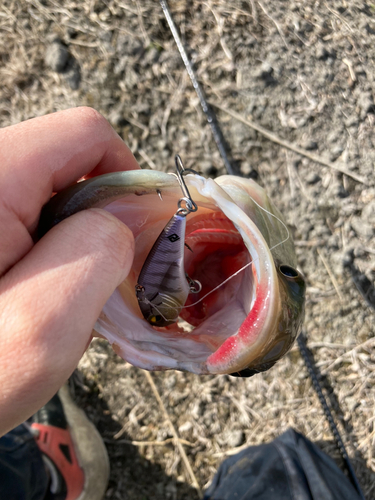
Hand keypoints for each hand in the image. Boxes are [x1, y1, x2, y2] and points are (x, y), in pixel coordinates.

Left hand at [0, 107, 138, 434]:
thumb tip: (132, 214)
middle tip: (90, 284)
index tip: (136, 236)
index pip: (84, 134)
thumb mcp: (43, 324)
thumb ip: (99, 253)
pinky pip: (24, 217)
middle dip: (98, 220)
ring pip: (49, 195)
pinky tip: (33, 292)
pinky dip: (46, 251)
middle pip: (67, 164)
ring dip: (72, 242)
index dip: (127, 177)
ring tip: (54, 296)